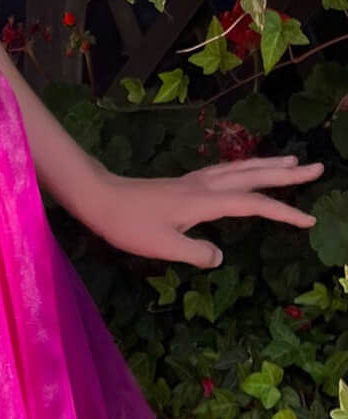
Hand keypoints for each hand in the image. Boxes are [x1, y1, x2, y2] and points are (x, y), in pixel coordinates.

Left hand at [75, 155, 324, 267]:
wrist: (99, 198)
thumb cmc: (128, 225)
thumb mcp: (162, 246)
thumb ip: (195, 253)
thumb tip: (219, 257)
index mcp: (204, 202)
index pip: (254, 205)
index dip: (283, 212)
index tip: (308, 221)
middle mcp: (204, 186)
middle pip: (253, 176)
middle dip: (287, 173)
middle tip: (318, 167)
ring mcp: (194, 182)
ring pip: (240, 169)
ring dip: (268, 165)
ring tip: (292, 161)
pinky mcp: (185, 183)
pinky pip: (225, 171)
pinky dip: (244, 168)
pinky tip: (246, 170)